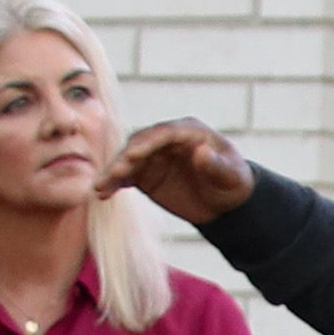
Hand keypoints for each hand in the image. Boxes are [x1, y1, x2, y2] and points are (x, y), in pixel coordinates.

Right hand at [104, 118, 253, 224]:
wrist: (226, 203)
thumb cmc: (233, 182)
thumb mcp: (231, 176)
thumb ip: (216, 165)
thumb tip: (201, 152)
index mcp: (188, 132)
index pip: (164, 133)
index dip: (148, 142)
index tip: (134, 154)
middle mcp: (166, 140)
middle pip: (140, 143)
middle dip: (126, 158)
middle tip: (115, 172)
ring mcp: (153, 156)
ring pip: (128, 160)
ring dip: (113, 172)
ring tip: (100, 186)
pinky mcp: (145, 174)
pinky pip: (126, 177)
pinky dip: (113, 183)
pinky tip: (101, 193)